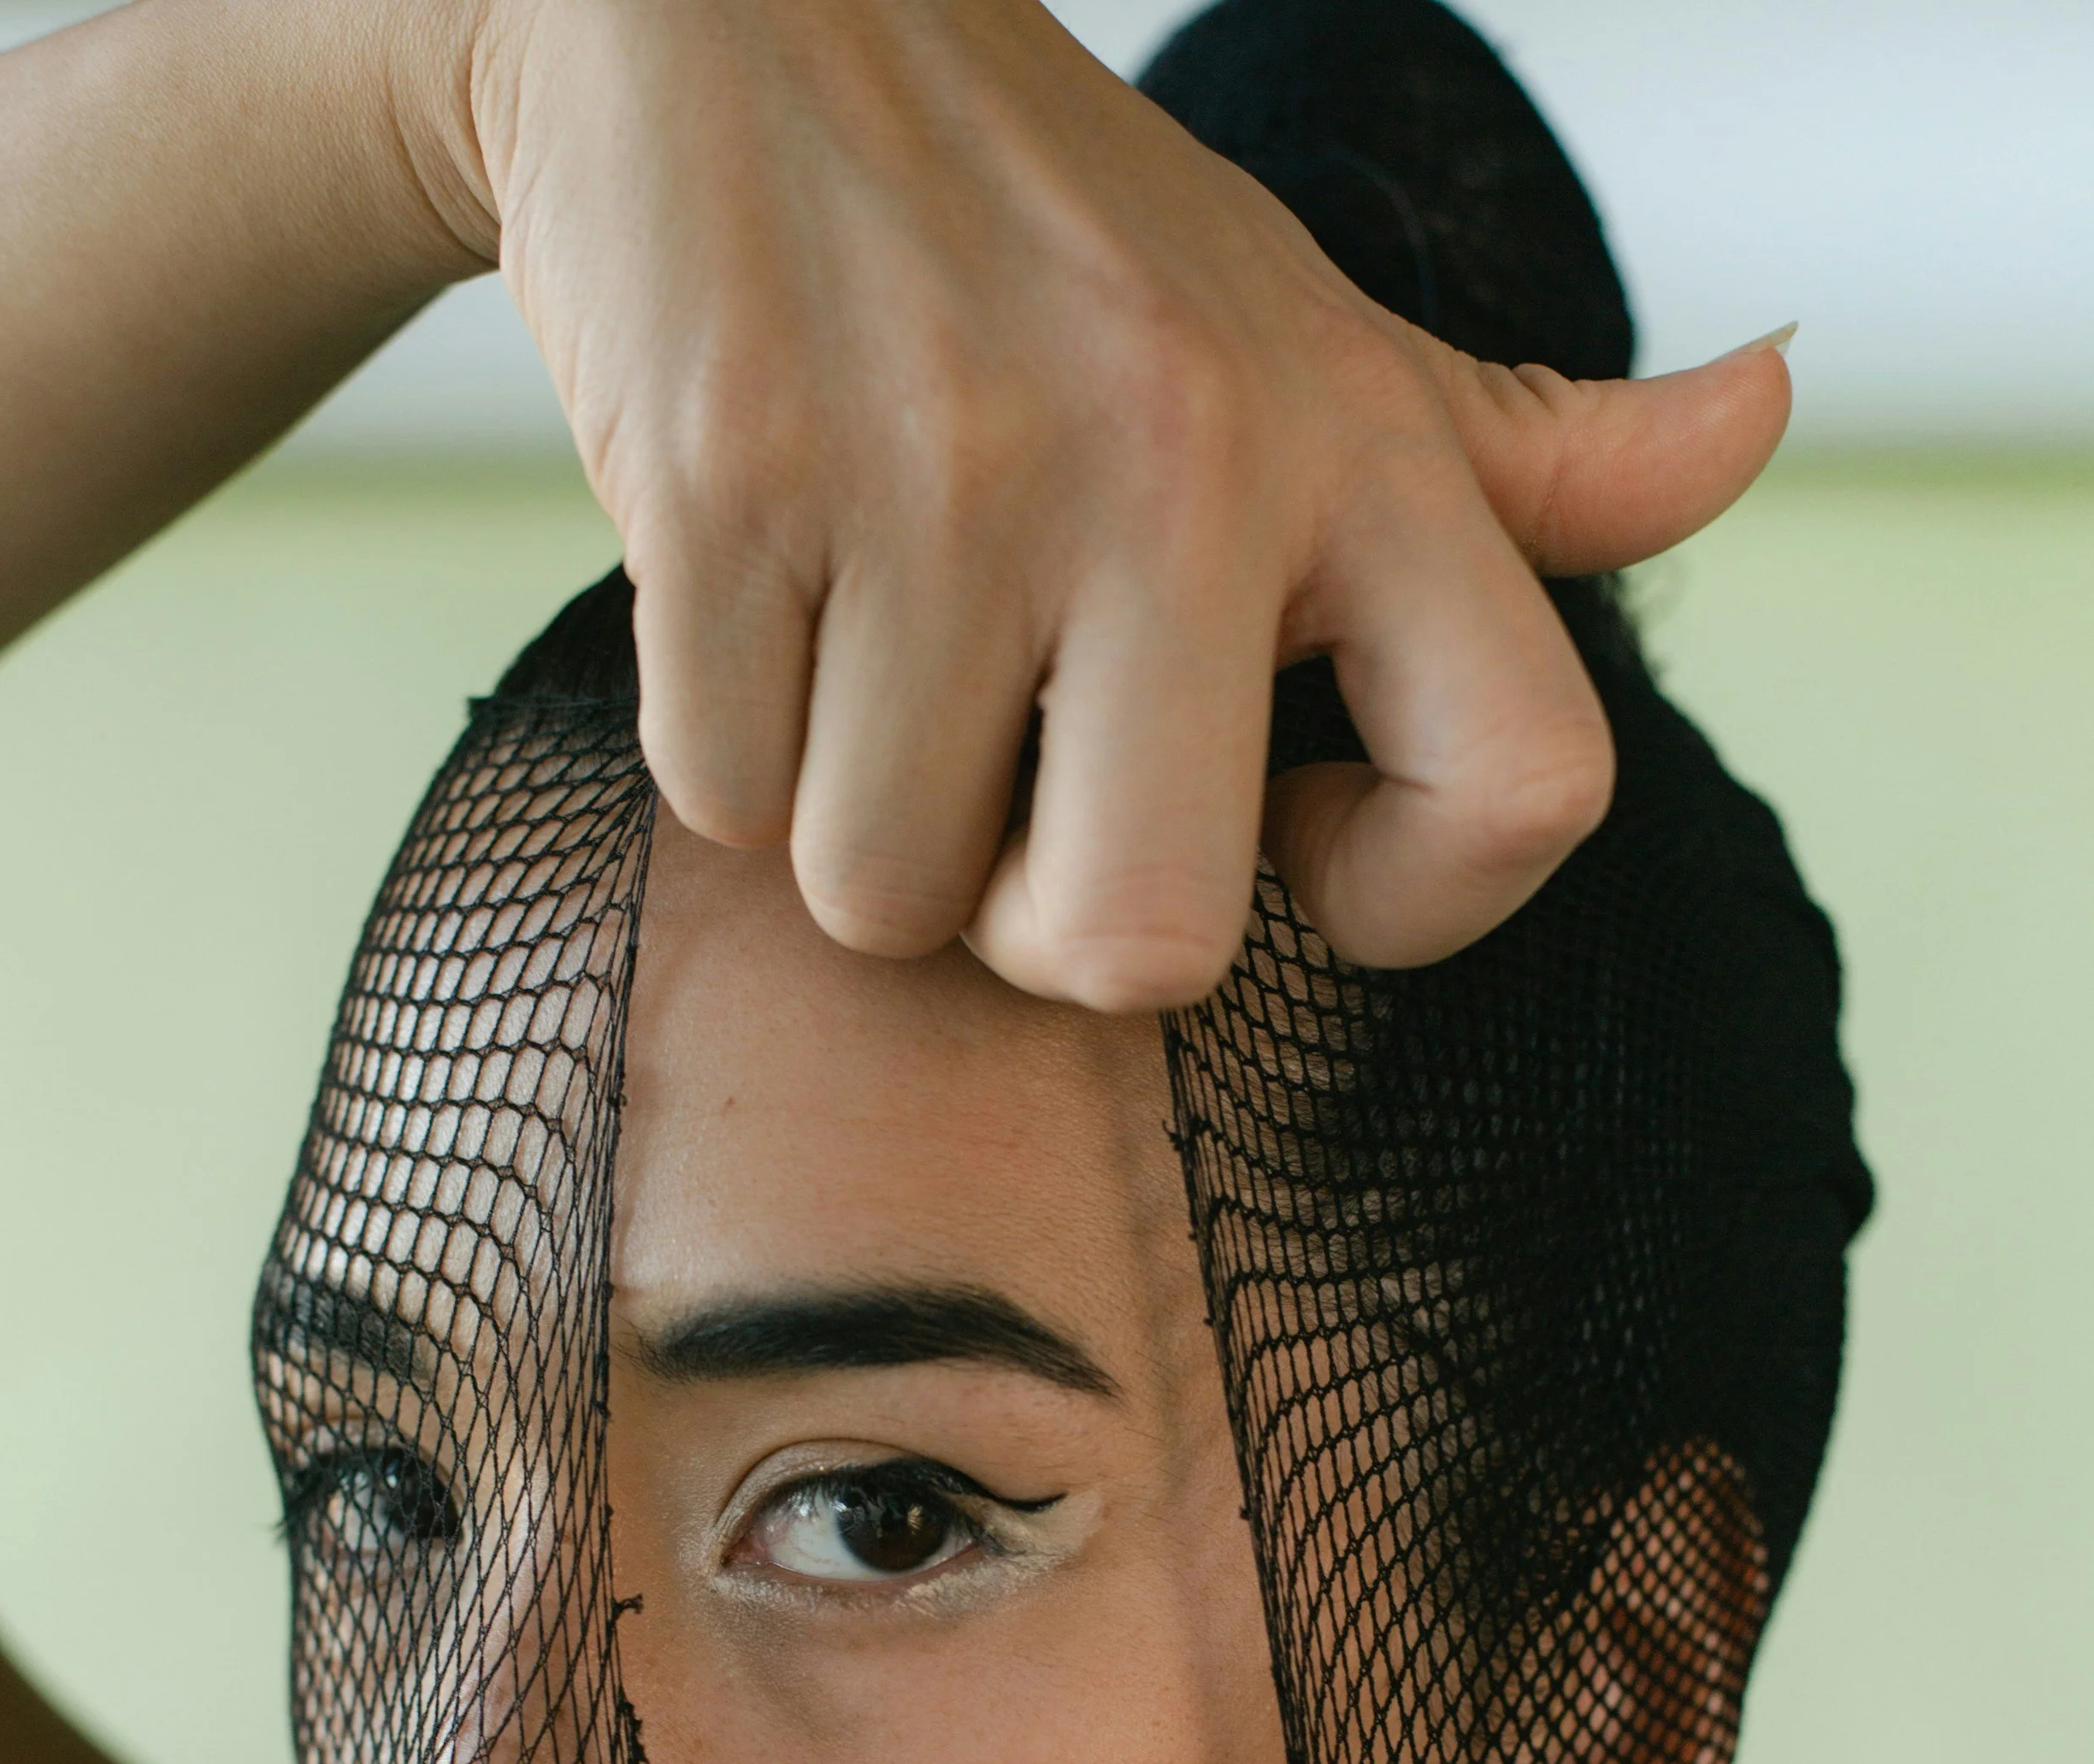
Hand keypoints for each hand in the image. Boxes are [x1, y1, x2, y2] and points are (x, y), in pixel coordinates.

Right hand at [426, 0, 1791, 1005]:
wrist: (734, 15)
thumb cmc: (1050, 235)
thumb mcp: (1315, 332)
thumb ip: (1530, 457)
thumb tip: (1763, 417)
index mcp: (1358, 443)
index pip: (1523, 791)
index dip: (1408, 902)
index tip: (1292, 839)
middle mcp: (1179, 455)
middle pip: (1139, 947)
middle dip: (1036, 920)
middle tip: (1009, 775)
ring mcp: (946, 467)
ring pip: (887, 897)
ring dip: (859, 821)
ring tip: (870, 640)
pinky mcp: (730, 473)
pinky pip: (722, 797)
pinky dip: (725, 740)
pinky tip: (762, 587)